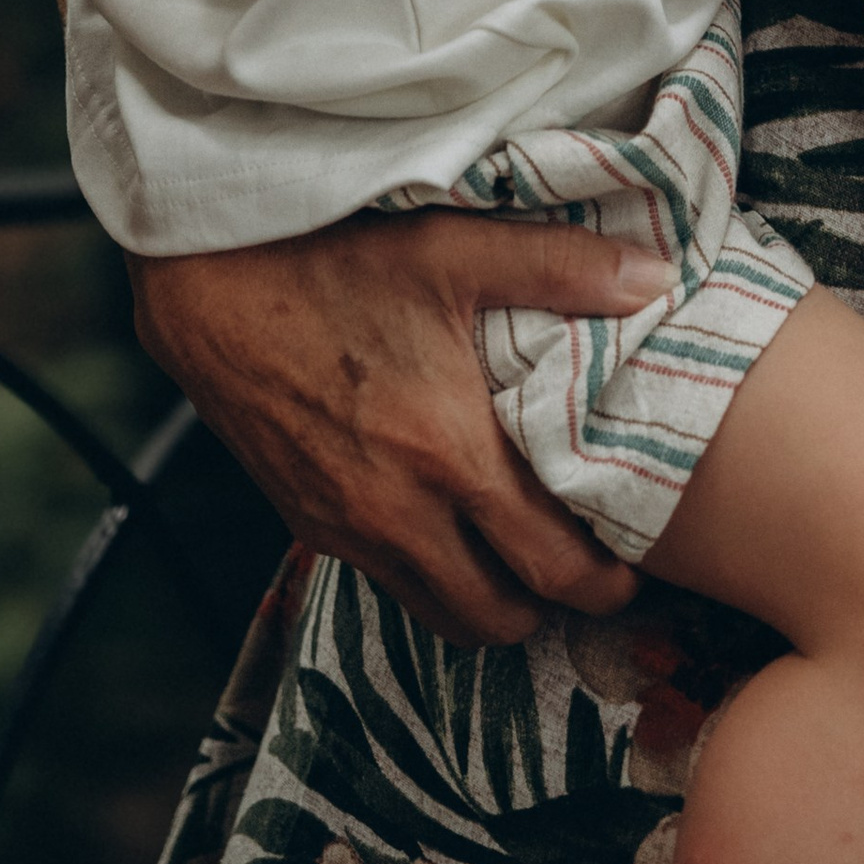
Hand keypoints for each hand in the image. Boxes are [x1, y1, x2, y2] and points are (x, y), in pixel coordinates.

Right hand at [131, 215, 658, 641]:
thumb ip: (563, 267)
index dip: (604, 582)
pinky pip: (387, 582)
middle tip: (588, 570)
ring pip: (438, 614)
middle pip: (497, 616)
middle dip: (552, 606)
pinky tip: (451, 528)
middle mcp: (397, 510)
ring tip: (524, 558)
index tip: (633, 570)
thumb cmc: (331, 260)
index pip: (549, 563)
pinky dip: (431, 577)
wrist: (206, 284)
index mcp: (447, 453)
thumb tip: (657, 279)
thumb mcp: (454, 247)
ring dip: (489, 602)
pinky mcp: (308, 523)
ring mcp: (346, 527)